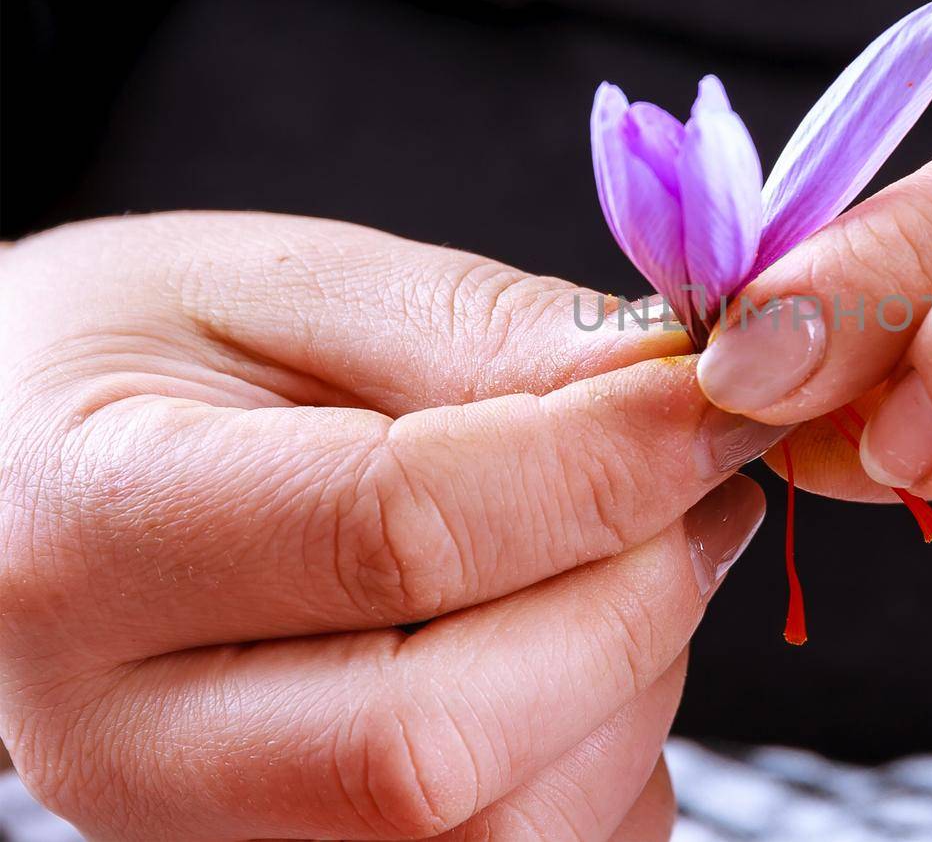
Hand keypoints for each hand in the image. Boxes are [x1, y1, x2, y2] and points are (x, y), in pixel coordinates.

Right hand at [0, 212, 777, 840]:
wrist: (24, 474)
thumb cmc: (145, 358)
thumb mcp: (287, 286)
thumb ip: (476, 333)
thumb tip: (674, 389)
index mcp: (94, 539)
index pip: (394, 534)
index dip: (604, 463)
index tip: (720, 390)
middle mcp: (123, 740)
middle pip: (441, 743)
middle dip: (632, 595)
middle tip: (698, 480)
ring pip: (497, 832)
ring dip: (633, 678)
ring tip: (627, 548)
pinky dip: (608, 757)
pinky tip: (576, 646)